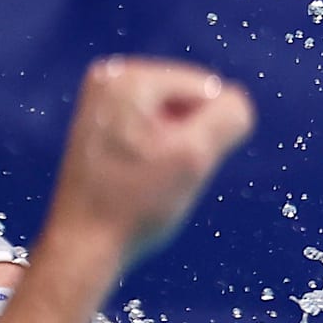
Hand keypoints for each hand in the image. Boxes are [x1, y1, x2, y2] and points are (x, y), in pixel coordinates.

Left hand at [48, 57, 254, 259]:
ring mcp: (103, 99)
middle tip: (160, 174)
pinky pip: (155, 129)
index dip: (208, 134)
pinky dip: (159, 153)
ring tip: (147, 176)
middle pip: (191, 100)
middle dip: (191, 138)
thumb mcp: (195, 157)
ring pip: (176, 117)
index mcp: (131, 78)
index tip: (173, 166)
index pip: (211, 91)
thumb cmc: (136, 205)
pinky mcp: (102, 121)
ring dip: (177, 148)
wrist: (85, 245)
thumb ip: (230, 116)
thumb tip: (237, 101)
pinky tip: (137, 176)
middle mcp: (111, 77)